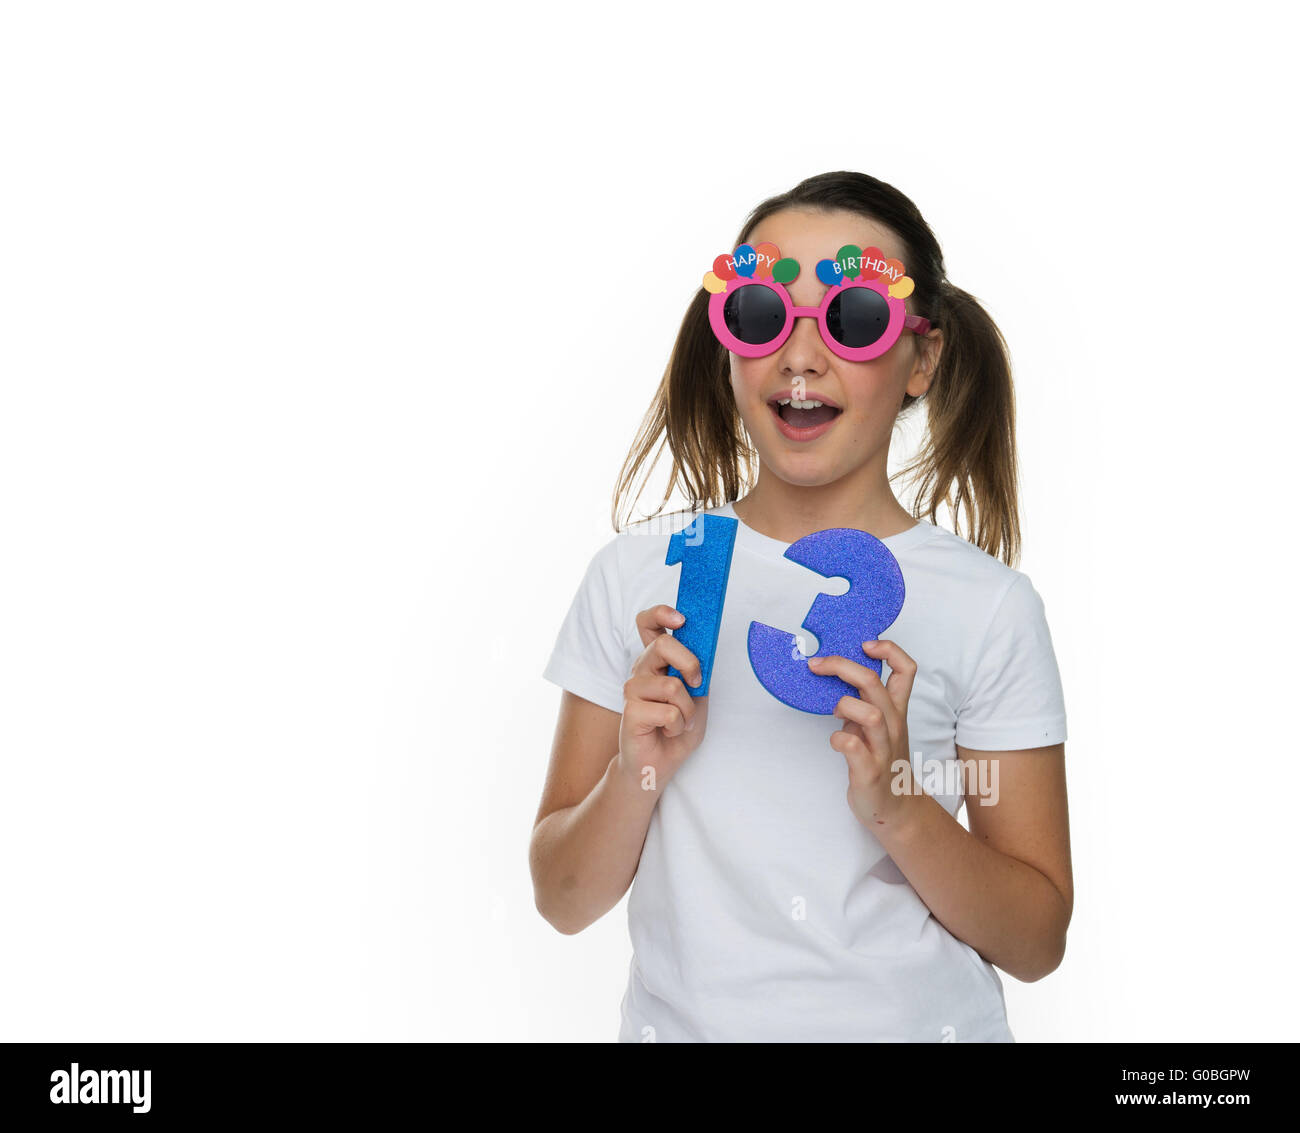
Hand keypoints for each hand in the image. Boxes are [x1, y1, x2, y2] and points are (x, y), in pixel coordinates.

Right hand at [615, 604, 708, 792]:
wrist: (659, 764)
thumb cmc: (676, 728)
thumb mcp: (695, 695)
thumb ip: (696, 671)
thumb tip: (705, 649)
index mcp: (655, 661)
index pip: (648, 623)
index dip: (661, 613)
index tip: (681, 619)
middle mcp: (640, 670)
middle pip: (663, 645)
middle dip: (690, 663)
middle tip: (696, 684)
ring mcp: (632, 689)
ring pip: (672, 685)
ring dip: (687, 710)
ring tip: (681, 721)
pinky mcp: (630, 712)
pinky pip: (668, 712)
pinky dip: (679, 726)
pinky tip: (669, 732)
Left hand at [809, 639, 918, 830]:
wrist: (894, 806)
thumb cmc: (880, 759)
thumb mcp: (876, 724)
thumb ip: (862, 701)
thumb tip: (835, 675)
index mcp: (895, 709)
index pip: (906, 669)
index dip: (889, 650)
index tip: (866, 644)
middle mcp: (892, 724)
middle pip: (874, 683)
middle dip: (843, 666)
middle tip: (817, 663)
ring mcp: (882, 748)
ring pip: (870, 715)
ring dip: (845, 705)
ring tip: (833, 710)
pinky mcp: (869, 770)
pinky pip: (852, 746)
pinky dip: (839, 739)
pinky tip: (836, 741)